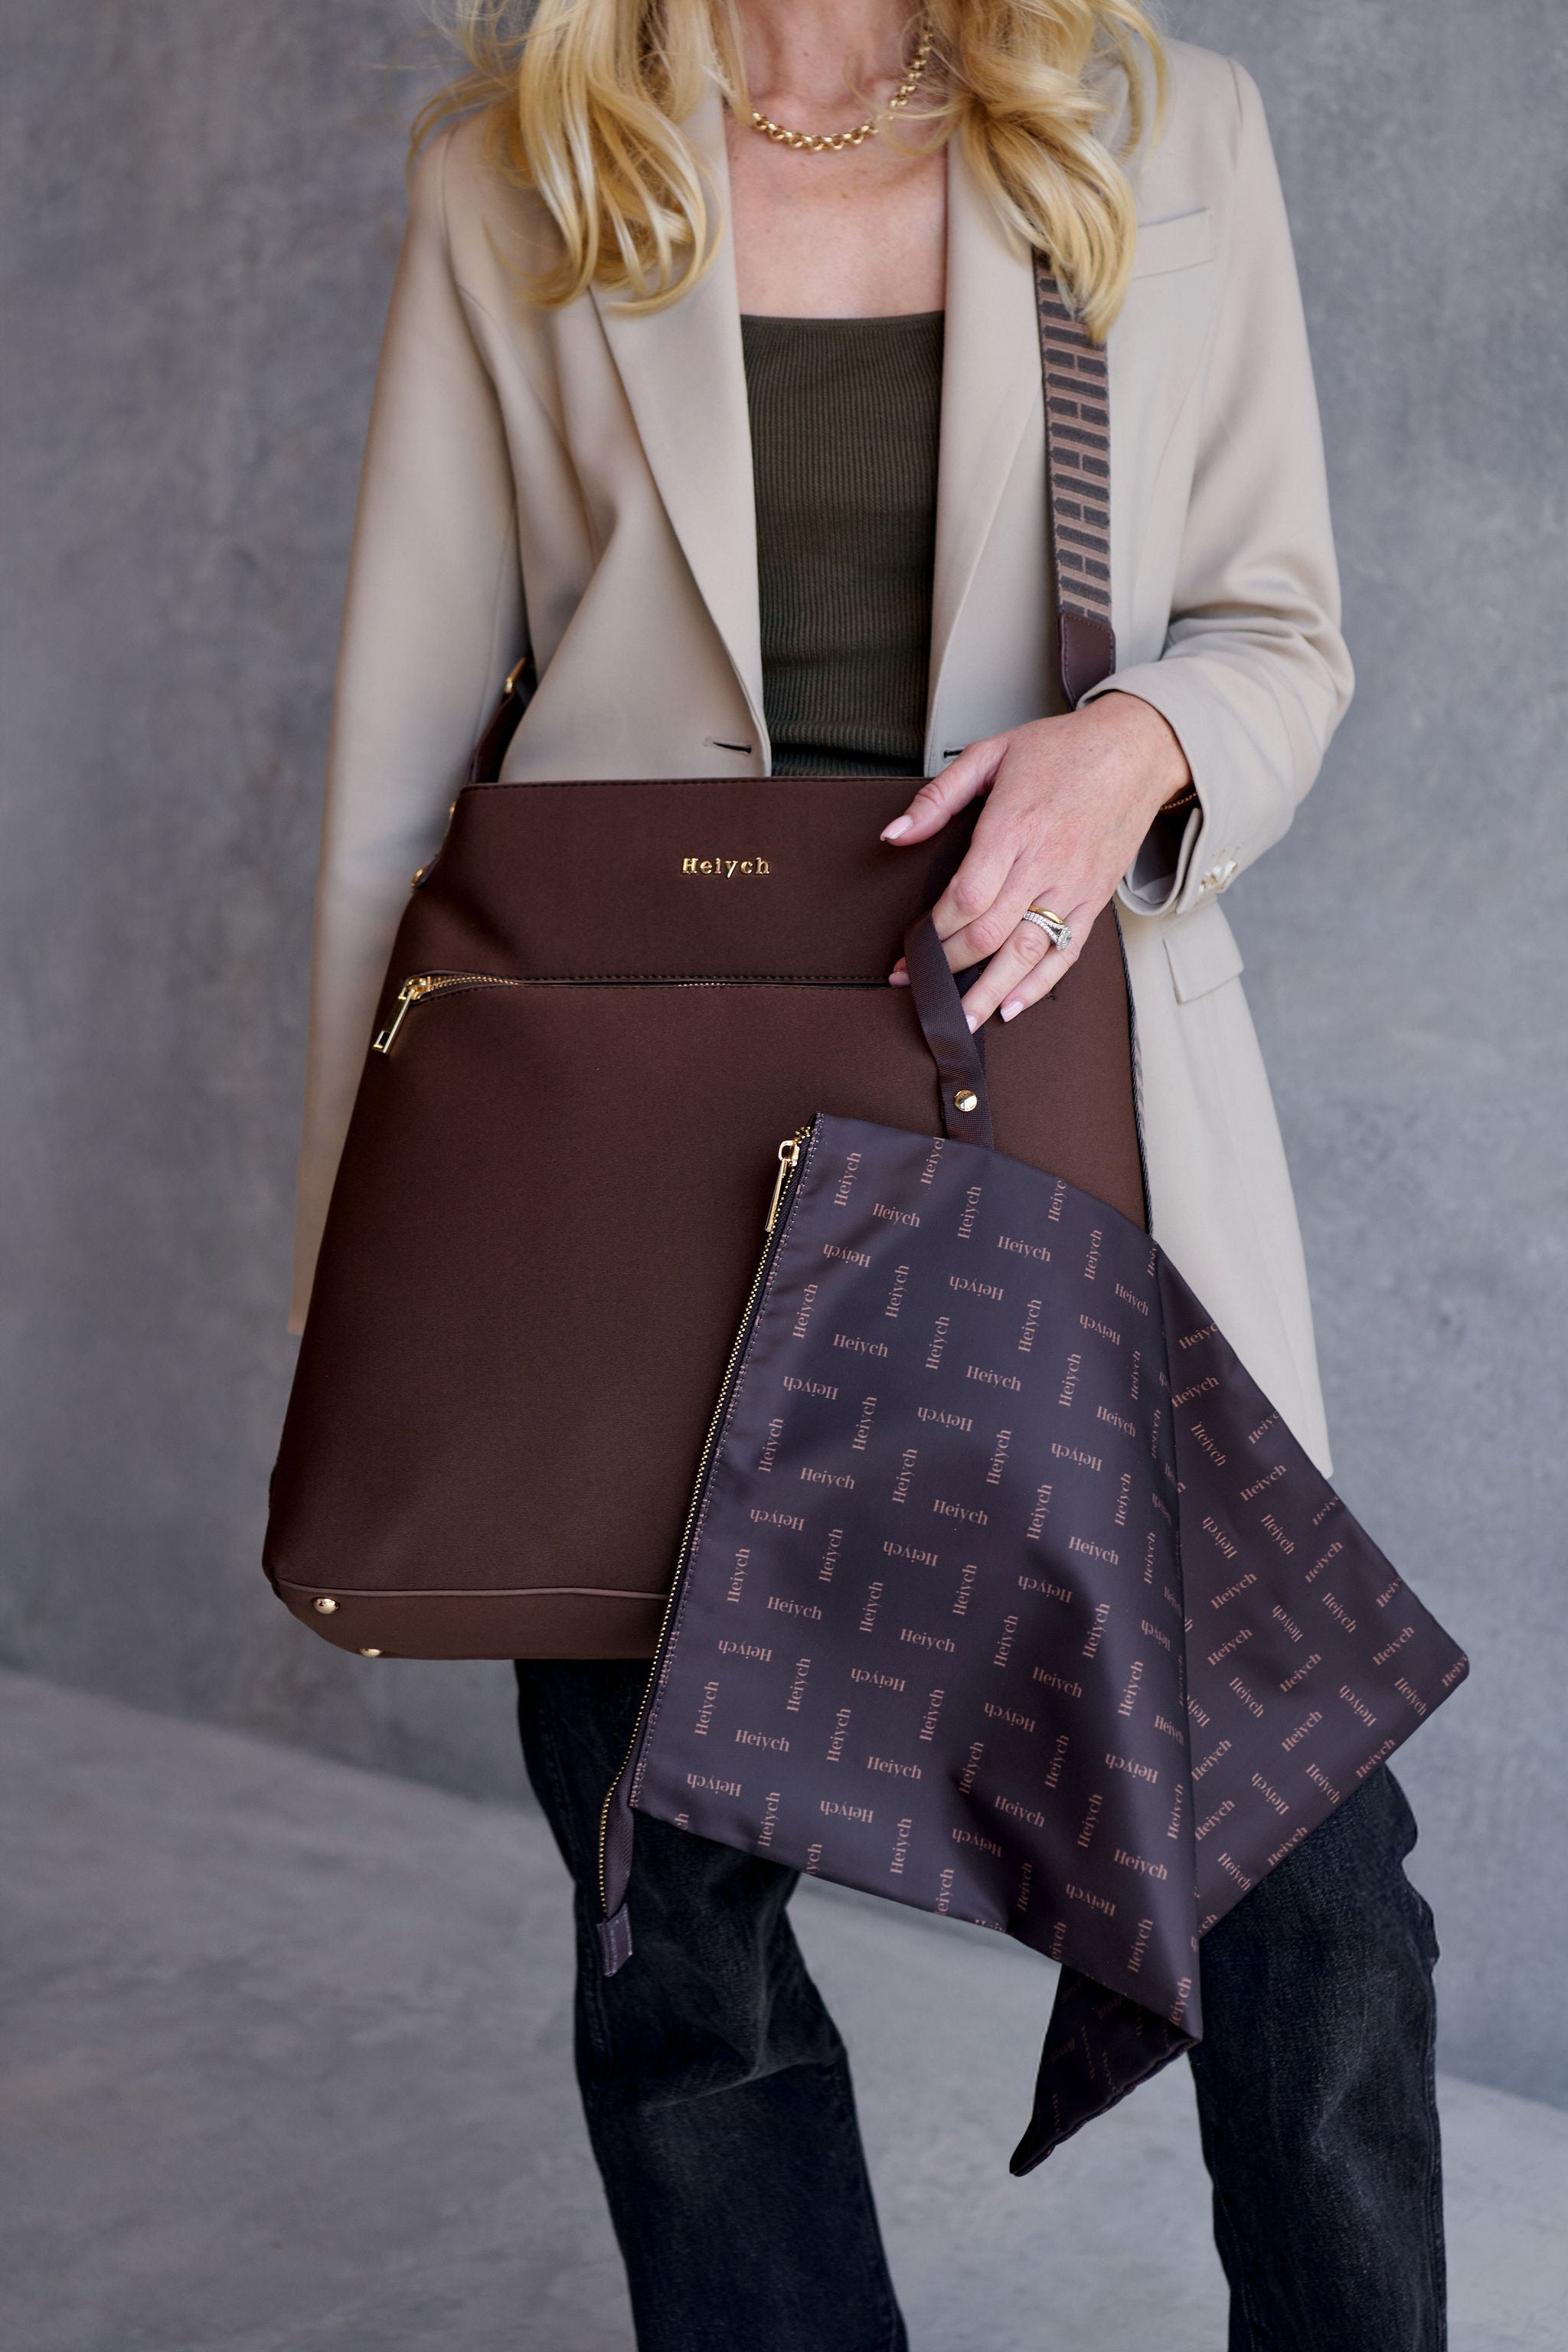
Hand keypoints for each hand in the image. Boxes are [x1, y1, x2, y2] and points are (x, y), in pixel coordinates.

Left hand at [883, 694, 1189, 1027]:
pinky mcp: (1095, 899)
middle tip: (917, 985)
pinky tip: (1012, 1007)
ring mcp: (1074, 885)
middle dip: (948, 966)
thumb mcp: (991, 754)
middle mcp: (1046, 861)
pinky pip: (1067, 952)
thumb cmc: (1062, 751)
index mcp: (1014, 825)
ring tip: (961, 1021)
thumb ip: (937, 797)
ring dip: (989, 992)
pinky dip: (1038, 985)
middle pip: (991, 932)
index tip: (909, 946)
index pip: (967, 896)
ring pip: (1026, 953)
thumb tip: (894, 834)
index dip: (935, 928)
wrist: (1135, 749)